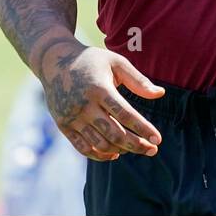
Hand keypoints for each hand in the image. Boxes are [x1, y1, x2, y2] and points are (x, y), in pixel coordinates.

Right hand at [40, 41, 164, 161]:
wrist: (54, 62)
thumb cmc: (92, 61)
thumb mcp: (116, 62)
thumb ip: (138, 80)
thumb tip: (160, 94)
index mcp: (99, 89)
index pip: (125, 114)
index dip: (143, 129)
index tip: (158, 139)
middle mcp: (84, 106)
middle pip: (114, 133)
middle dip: (136, 144)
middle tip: (153, 150)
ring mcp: (72, 118)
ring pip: (99, 144)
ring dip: (120, 150)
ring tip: (137, 148)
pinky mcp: (64, 126)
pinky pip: (82, 147)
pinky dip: (99, 155)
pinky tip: (115, 154)